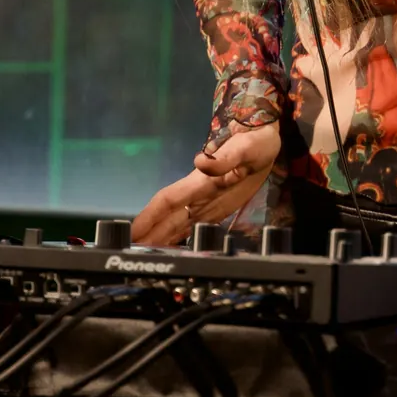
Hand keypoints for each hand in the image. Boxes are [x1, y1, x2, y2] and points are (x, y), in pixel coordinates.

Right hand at [132, 124, 281, 247]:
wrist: (266, 140)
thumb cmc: (255, 142)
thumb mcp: (245, 148)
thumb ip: (224, 158)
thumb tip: (199, 161)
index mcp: (200, 181)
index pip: (167, 200)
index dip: (149, 216)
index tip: (133, 231)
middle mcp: (199, 194)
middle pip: (168, 217)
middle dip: (150, 234)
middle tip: (131, 253)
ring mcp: (207, 201)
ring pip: (178, 222)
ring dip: (162, 238)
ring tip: (146, 256)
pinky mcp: (218, 207)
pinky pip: (194, 225)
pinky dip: (180, 237)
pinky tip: (173, 248)